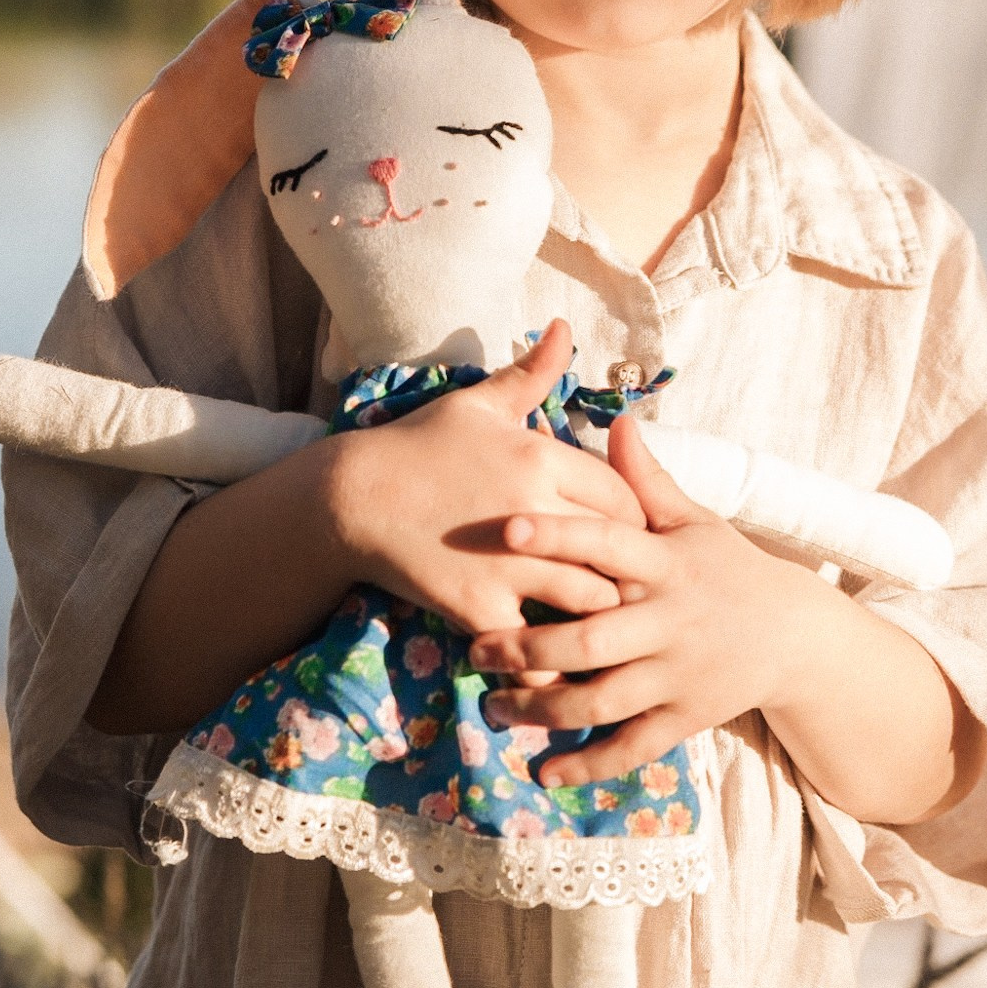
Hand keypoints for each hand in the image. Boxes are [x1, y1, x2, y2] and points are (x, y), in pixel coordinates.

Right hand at [326, 319, 646, 641]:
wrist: (353, 499)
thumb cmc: (418, 445)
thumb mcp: (477, 405)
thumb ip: (531, 374)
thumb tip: (567, 328)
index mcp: (541, 458)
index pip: (622, 494)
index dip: (633, 517)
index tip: (628, 532)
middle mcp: (533, 511)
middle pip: (618, 548)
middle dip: (629, 568)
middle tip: (631, 583)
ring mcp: (509, 564)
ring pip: (590, 598)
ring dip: (600, 611)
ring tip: (606, 622)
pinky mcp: (481, 608)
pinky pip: (536, 643)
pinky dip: (550, 658)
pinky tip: (555, 659)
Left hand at [466, 413, 818, 784]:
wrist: (793, 636)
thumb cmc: (726, 567)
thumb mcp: (694, 522)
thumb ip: (647, 482)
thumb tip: (617, 421)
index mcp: (666, 564)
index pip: (606, 545)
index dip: (557, 536)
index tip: (504, 528)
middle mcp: (670, 622)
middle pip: (591, 640)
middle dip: (527, 648)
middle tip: (473, 649)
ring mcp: (678, 675)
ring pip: (602, 700)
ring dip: (542, 710)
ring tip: (492, 708)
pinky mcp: (685, 718)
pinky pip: (632, 747)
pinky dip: (588, 764)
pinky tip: (544, 772)